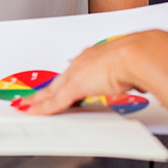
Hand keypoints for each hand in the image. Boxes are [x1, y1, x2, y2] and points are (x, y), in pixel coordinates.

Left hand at [15, 31, 155, 113]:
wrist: (138, 55)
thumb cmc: (139, 58)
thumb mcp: (130, 69)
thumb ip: (128, 76)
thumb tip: (137, 81)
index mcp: (95, 56)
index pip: (74, 73)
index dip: (63, 83)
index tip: (57, 89)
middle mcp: (84, 62)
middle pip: (58, 82)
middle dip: (45, 91)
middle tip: (32, 99)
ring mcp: (78, 75)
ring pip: (52, 91)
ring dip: (39, 100)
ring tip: (27, 106)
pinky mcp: (75, 86)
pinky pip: (54, 101)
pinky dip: (43, 108)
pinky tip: (34, 112)